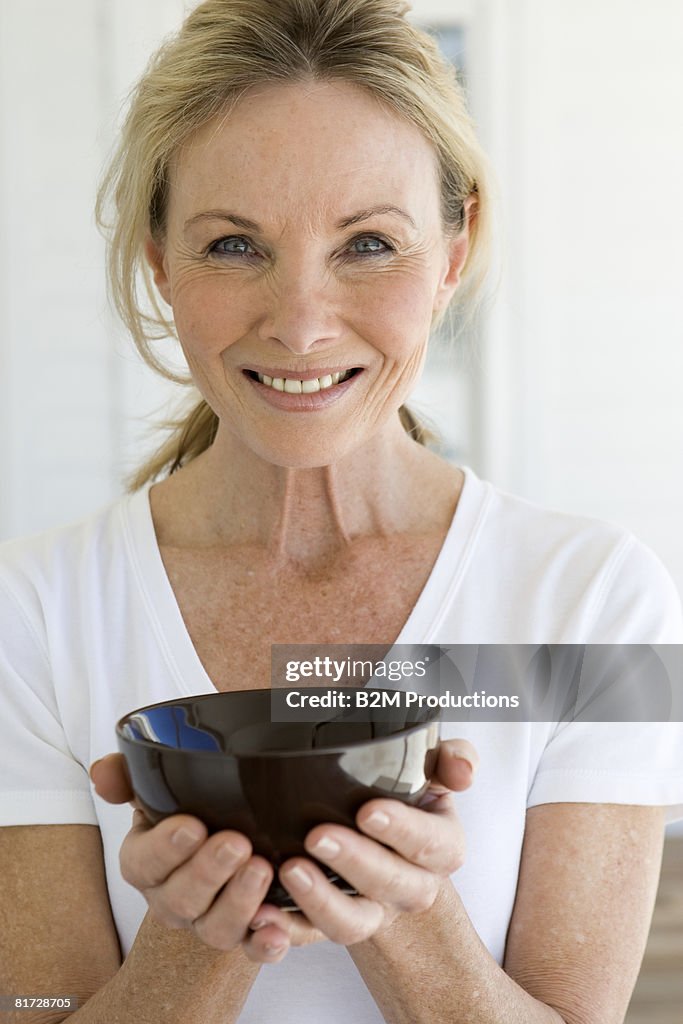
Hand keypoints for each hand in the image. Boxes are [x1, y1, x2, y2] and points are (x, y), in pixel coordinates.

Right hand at [90, 754, 291, 961]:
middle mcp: (176, 900)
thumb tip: (103, 775)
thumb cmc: (195, 809)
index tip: (193, 825)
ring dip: (238, 903)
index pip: (142, 864)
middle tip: (236, 843)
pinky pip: (254, 950)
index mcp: (148, 864)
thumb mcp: (161, 786)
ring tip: (262, 869)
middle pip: (181, 900)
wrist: (240, 830)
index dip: (164, 849)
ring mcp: (210, 922)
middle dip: (207, 872)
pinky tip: (276, 928)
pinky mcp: (249, 936)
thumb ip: (130, 775)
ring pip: (215, 929)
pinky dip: (265, 944)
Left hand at [246, 738, 477, 952]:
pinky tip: (261, 913)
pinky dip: (284, 930)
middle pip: (390, 884)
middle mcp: (410, 887)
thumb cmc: (406, 797)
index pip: (430, 844)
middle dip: (355, 862)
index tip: (369, 811)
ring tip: (289, 869)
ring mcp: (370, 911)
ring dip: (320, 901)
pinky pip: (308, 938)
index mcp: (441, 848)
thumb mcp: (433, 770)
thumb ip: (452, 759)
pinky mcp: (329, 924)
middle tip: (318, 835)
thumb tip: (464, 773)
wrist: (384, 842)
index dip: (402, 831)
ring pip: (352, 923)